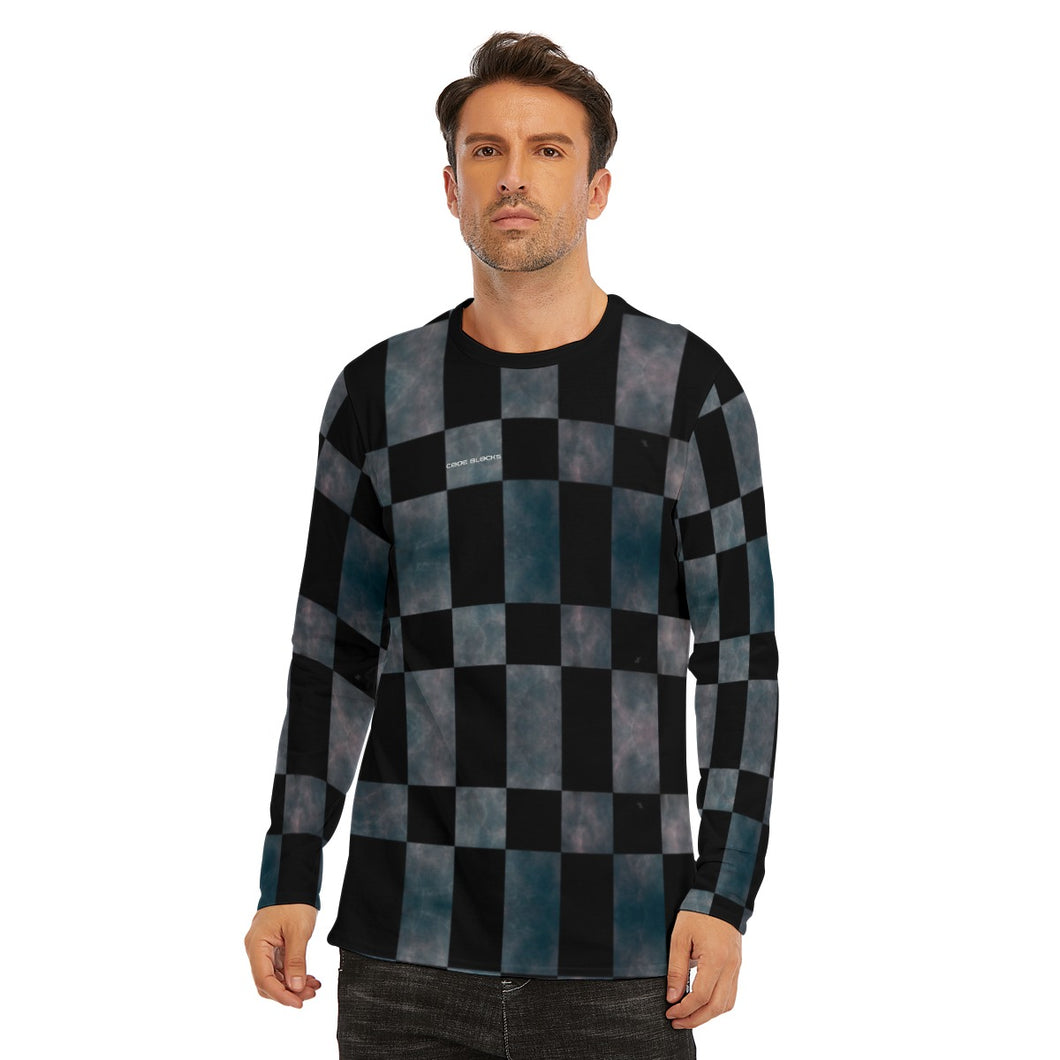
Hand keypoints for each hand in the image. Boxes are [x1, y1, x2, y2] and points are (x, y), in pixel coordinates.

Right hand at [245, 903, 320, 1007]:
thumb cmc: (293, 901)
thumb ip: (296, 961)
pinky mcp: (273, 946)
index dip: (281, 995)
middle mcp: (256, 949)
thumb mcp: (298, 931)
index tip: (298, 1003)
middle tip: (309, 995)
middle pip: (267, 981)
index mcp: (256, 945)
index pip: (264, 980)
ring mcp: (264, 948)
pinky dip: (294, 974)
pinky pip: (280, 966)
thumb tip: (296, 988)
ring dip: (293, 984)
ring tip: (313, 987)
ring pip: (275, 976)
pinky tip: (309, 978)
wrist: (294, 881)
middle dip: (288, 992)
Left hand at [665, 910, 741, 1028]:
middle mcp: (730, 967)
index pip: (701, 996)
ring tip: (688, 1017)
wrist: (719, 897)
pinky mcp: (736, 966)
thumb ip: (676, 969)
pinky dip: (717, 1005)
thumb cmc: (697, 914)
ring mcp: (736, 967)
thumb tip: (672, 997)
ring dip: (707, 1015)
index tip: (669, 1012)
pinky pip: (731, 994)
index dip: (684, 1009)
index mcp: (716, 959)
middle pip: (716, 1006)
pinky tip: (703, 1004)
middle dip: (695, 1019)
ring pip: (727, 1004)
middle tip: (676, 1022)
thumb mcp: (680, 938)